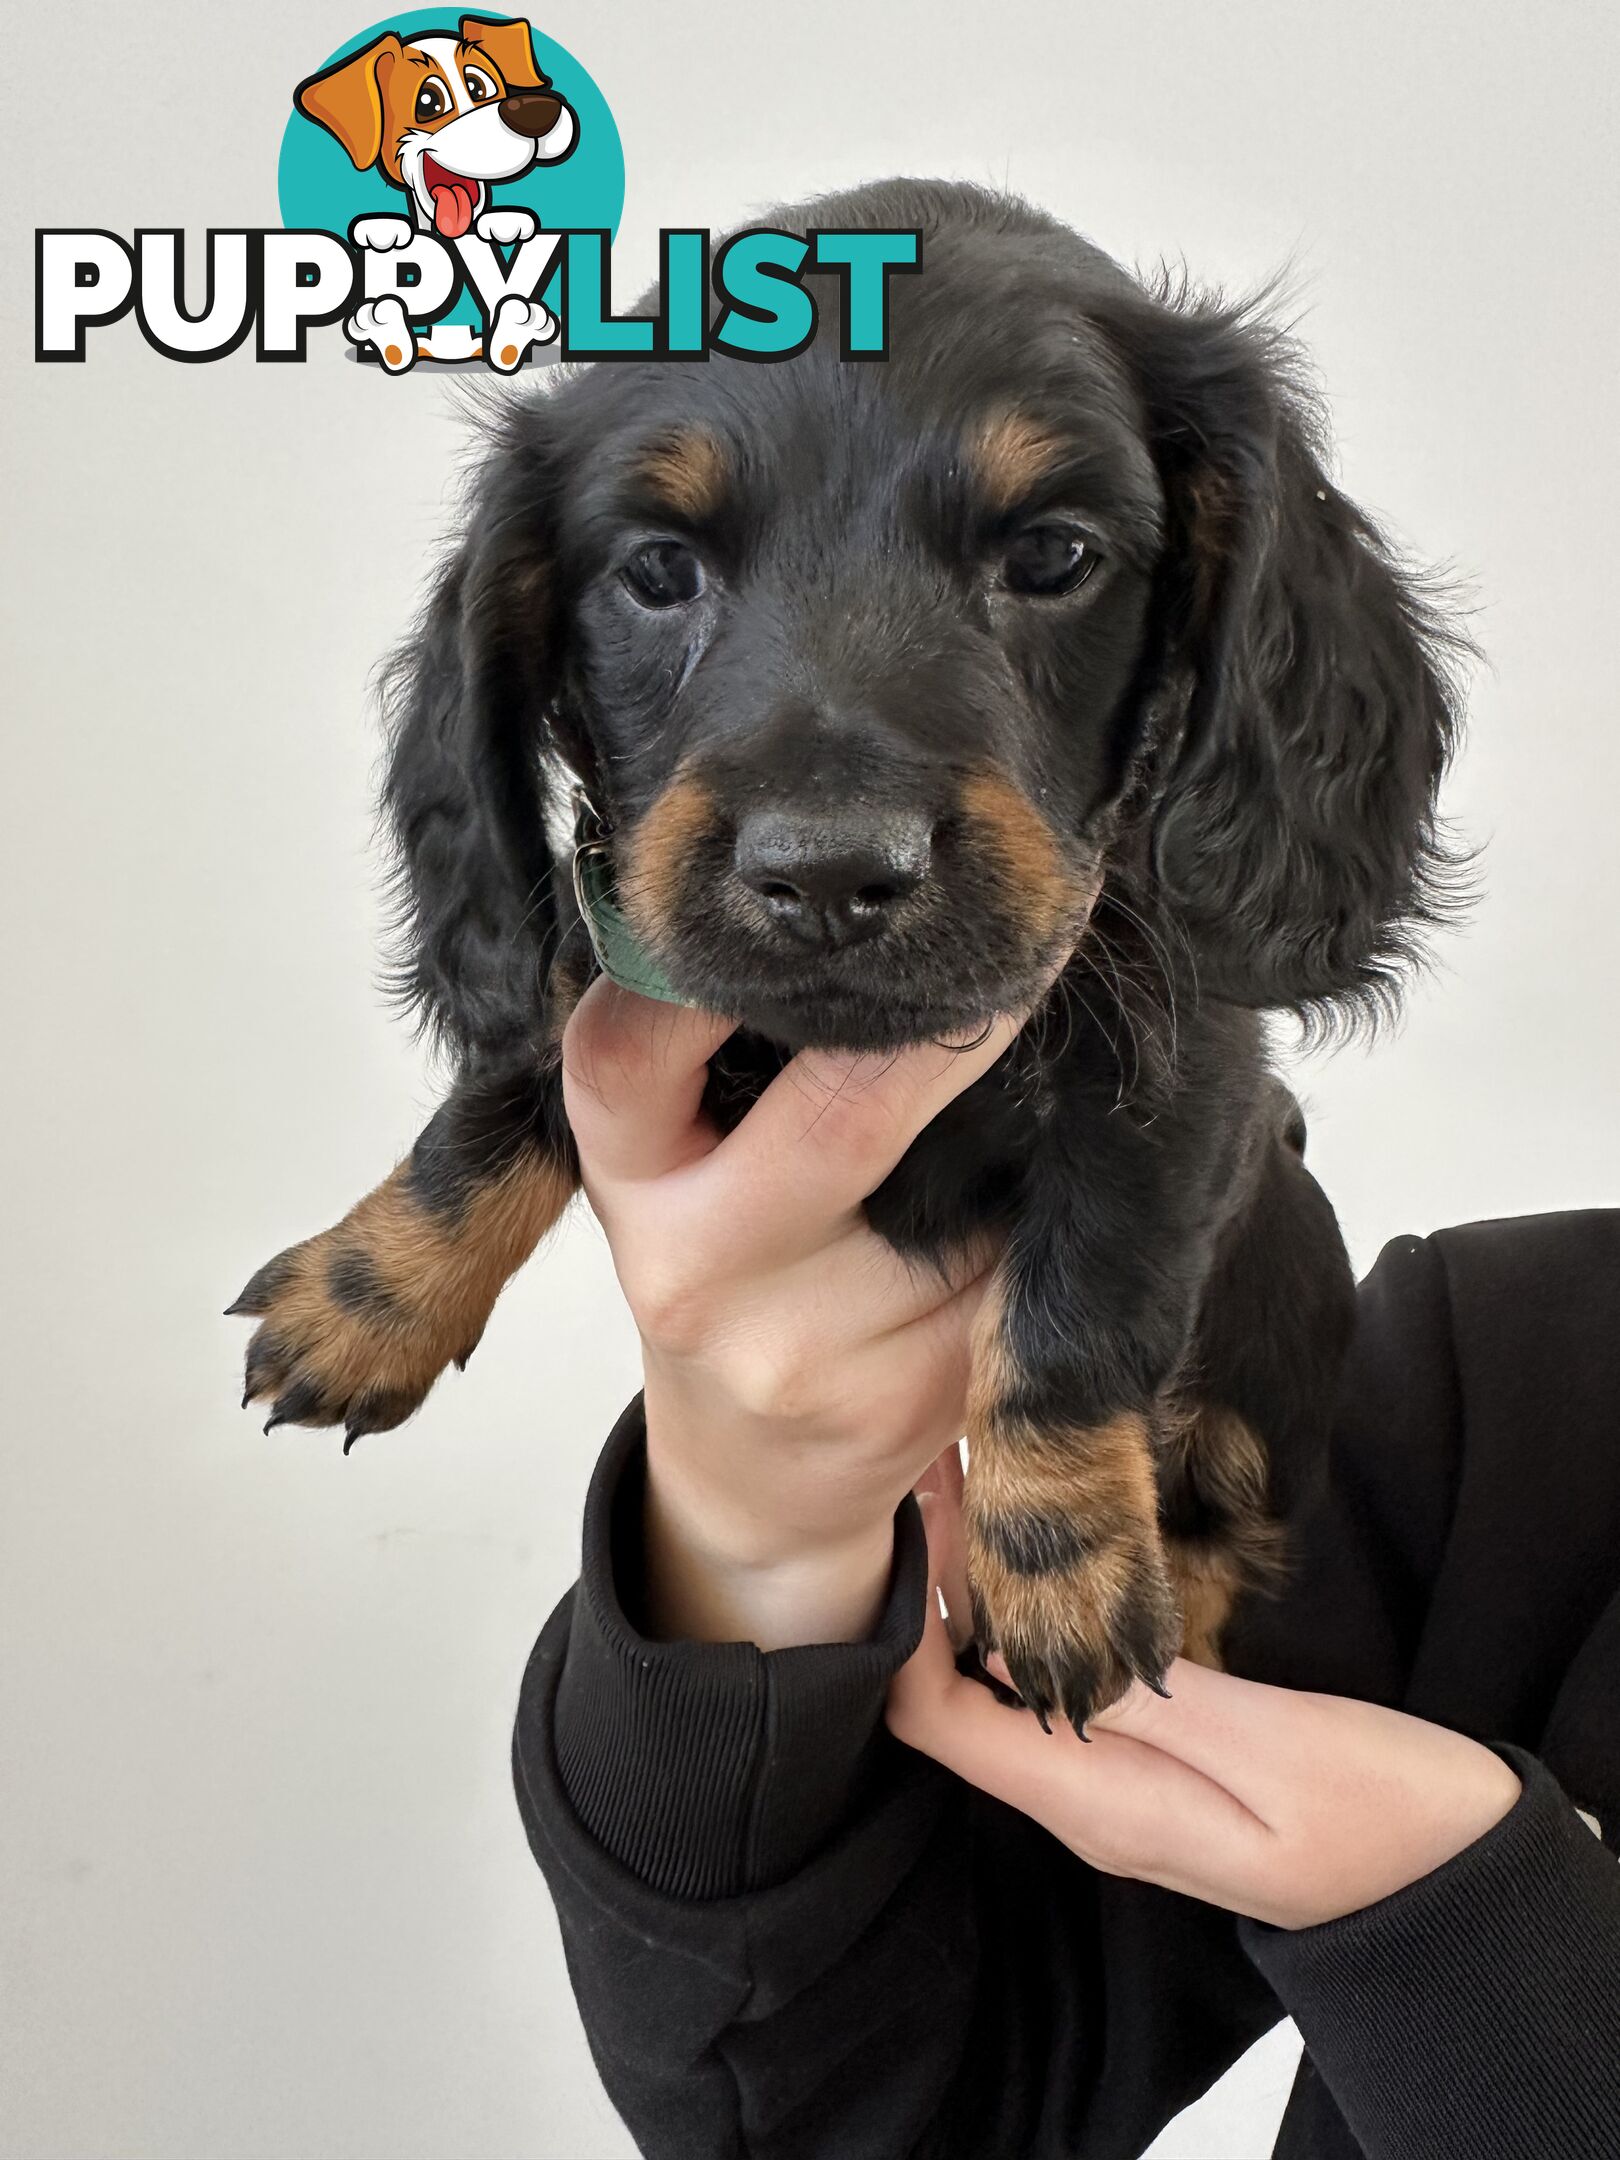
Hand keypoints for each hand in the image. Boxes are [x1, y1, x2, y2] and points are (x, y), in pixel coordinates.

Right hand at [561, 980, 1020, 1648]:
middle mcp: (695, 1269)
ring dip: (1017, 1130)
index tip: (836, 908)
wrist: (752, 1471)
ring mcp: (801, 1352)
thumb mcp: (670, 1159)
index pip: (633, 1046)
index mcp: (627, 1176)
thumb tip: (866, 915)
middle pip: (845, 1115)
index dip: (725, 967)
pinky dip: (1036, 1217)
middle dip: (952, 1027)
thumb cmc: (726, 1264)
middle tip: (1022, 944)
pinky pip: (1009, 1271)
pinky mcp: (908, 1401)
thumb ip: (716, 1046)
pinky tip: (1025, 1199)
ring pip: (962, 1193)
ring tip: (1028, 1090)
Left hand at [887, 1460, 1521, 1928]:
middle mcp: (1087, 1802)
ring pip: (1003, 1688)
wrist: (1461, 1883)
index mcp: (1100, 1804)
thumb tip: (1033, 1645)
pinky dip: (1035, 1614)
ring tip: (980, 1484)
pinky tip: (1050, 1552)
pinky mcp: (1152, 1761)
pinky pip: (1057, 1688)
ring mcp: (1116, 1785)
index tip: (922, 1515)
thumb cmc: (1385, 1814)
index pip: (937, 1720)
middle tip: (943, 1467)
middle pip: (956, 1696)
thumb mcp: (1274, 1747)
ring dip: (981, 1593)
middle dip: (937, 1586)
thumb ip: (1153, 1701)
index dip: (909, 1619)